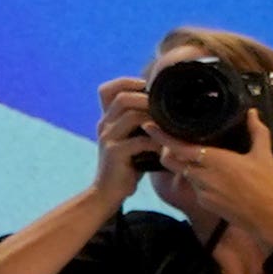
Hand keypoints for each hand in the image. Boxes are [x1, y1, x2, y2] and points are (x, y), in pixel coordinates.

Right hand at [91, 77, 158, 195]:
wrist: (108, 191)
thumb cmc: (126, 164)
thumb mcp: (130, 139)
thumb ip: (139, 124)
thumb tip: (165, 108)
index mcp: (107, 119)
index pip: (107, 90)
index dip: (126, 82)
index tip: (147, 86)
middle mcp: (104, 125)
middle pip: (122, 98)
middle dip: (146, 99)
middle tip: (165, 107)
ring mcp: (107, 138)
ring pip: (131, 116)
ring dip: (154, 119)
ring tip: (169, 126)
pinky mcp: (114, 153)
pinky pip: (139, 141)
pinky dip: (156, 141)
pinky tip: (165, 148)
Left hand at [151, 115, 272, 249]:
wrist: (271, 221)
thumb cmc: (269, 186)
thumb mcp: (264, 156)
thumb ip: (256, 131)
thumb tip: (252, 112)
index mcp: (214, 160)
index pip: (178, 147)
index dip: (161, 136)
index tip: (148, 126)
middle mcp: (202, 176)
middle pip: (172, 160)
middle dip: (167, 151)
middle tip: (171, 141)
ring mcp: (201, 191)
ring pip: (182, 173)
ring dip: (184, 165)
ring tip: (195, 157)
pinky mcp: (204, 203)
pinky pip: (194, 187)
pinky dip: (197, 179)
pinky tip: (210, 176)